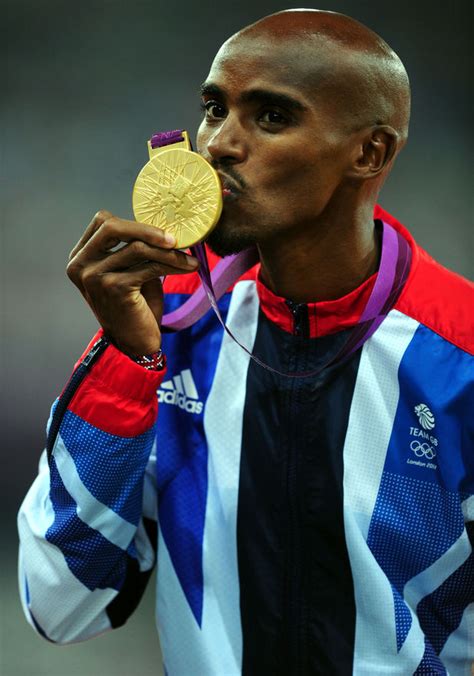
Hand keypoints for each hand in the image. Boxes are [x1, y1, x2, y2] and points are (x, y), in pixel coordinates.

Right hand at [67, 210, 197, 354]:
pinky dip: (173, 264)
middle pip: (112, 227)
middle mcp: (80, 265)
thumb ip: (134, 248)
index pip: (102, 222)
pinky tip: (189, 267)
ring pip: (137, 247)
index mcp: (80, 257)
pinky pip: (149, 266)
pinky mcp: (114, 287)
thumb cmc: (135, 306)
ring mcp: (94, 276)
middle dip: (147, 229)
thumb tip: (162, 225)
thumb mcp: (129, 271)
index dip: (133, 222)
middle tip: (175, 238)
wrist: (134, 343)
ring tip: (189, 259)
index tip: (159, 232)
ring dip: (169, 252)